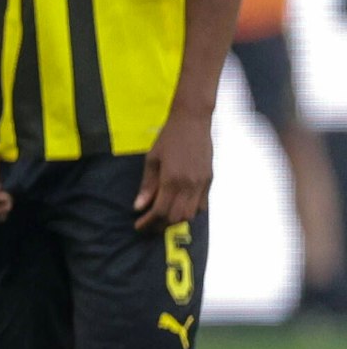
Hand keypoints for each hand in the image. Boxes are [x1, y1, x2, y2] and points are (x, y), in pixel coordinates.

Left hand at [135, 107, 212, 229]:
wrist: (193, 121)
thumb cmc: (168, 138)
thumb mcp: (152, 160)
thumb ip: (147, 185)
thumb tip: (139, 207)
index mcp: (172, 180)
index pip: (160, 211)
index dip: (148, 222)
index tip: (139, 226)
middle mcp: (190, 185)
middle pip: (176, 216)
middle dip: (161, 225)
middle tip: (148, 225)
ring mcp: (202, 183)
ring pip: (191, 214)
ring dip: (176, 220)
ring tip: (162, 218)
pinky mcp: (210, 180)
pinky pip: (203, 205)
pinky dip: (190, 212)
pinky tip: (179, 208)